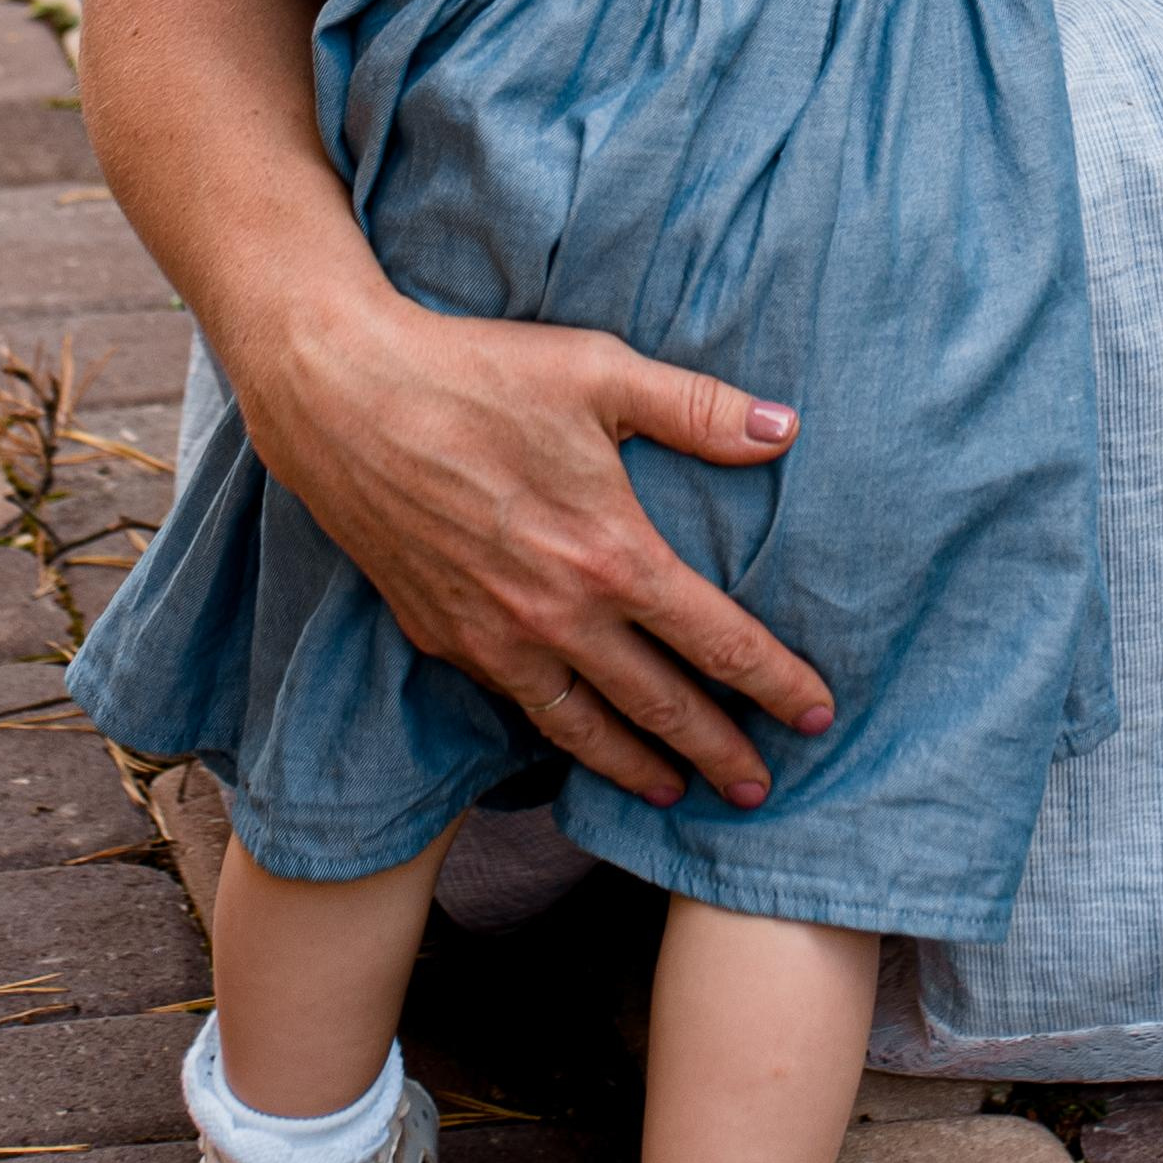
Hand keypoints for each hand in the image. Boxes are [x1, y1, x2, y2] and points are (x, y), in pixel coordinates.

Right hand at [244, 283, 836, 811]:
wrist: (345, 399)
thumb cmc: (477, 372)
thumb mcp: (601, 371)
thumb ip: (699, 410)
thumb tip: (786, 429)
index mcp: (610, 554)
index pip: (717, 641)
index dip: (774, 682)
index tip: (817, 714)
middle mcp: (556, 615)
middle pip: (657, 704)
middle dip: (717, 751)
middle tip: (759, 789)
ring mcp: (493, 637)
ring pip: (582, 727)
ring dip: (637, 765)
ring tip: (674, 791)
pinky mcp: (442, 636)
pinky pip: (516, 704)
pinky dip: (559, 736)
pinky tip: (576, 736)